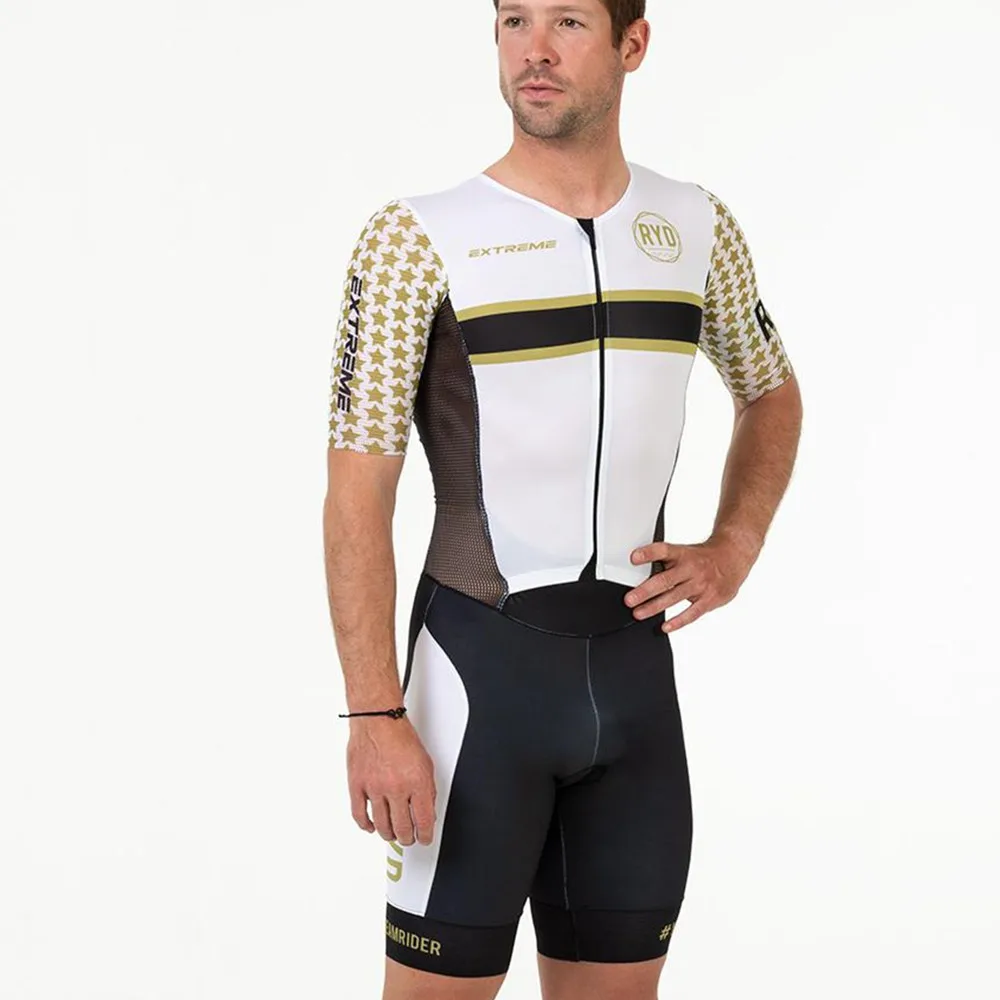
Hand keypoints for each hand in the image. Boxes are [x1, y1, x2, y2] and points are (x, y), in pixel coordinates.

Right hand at [346, 716, 436, 845]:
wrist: (378, 720)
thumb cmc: (401, 736)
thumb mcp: (425, 763)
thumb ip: (426, 790)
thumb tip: (426, 812)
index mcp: (417, 782)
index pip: (423, 821)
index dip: (424, 835)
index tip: (424, 838)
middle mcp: (396, 787)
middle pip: (402, 828)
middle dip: (407, 838)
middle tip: (409, 838)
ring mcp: (374, 788)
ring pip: (382, 825)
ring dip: (389, 834)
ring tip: (393, 834)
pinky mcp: (357, 785)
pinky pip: (359, 814)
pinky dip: (366, 825)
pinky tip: (372, 827)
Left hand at [625, 534, 757, 632]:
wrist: (733, 557)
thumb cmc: (703, 557)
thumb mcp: (685, 552)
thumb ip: (666, 563)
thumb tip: (640, 574)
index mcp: (683, 554)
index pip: (664, 550)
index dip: (648, 553)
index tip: (634, 558)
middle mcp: (691, 568)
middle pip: (665, 579)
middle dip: (645, 591)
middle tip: (629, 599)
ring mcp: (701, 584)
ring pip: (675, 597)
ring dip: (655, 607)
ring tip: (639, 613)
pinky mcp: (710, 599)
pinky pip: (692, 613)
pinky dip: (678, 621)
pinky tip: (665, 627)